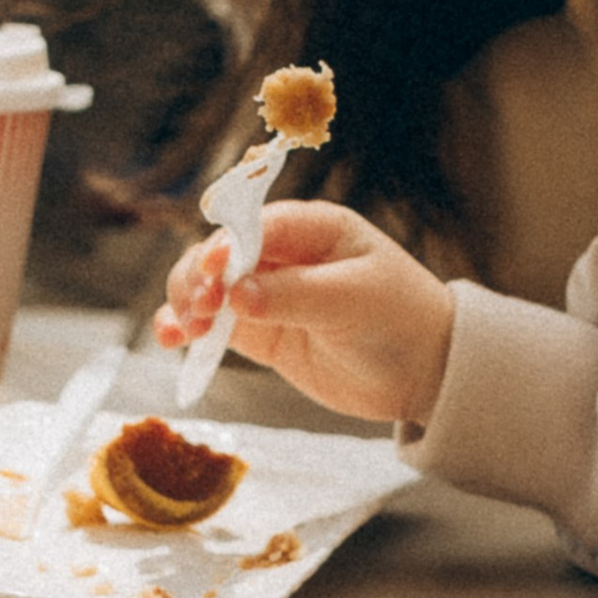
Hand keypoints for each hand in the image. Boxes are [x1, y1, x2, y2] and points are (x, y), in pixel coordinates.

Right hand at [155, 203, 453, 426]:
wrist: (425, 372)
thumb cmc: (401, 321)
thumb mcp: (355, 301)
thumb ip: (295, 295)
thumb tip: (237, 294)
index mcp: (314, 228)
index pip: (256, 225)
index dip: (227, 246)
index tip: (213, 273)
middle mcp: (285, 253)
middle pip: (221, 253)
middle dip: (199, 278)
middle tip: (197, 309)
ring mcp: (268, 293)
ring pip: (208, 288)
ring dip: (184, 302)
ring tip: (179, 330)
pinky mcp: (261, 331)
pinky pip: (214, 325)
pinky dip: (189, 330)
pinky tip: (172, 340)